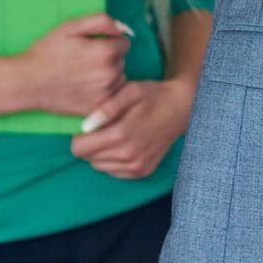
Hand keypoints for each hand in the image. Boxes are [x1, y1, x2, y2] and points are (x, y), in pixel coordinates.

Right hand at [18, 14, 130, 116]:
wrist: (26, 82)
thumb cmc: (47, 51)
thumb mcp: (71, 26)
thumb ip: (103, 21)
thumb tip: (124, 29)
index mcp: (105, 52)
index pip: (124, 42)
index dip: (108, 41)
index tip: (91, 45)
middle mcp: (109, 75)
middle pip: (122, 61)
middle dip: (108, 58)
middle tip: (84, 60)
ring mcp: (104, 94)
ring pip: (118, 78)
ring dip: (108, 75)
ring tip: (83, 74)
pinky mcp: (96, 108)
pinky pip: (111, 96)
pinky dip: (102, 91)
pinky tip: (84, 87)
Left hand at [69, 78, 192, 178]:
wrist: (182, 108)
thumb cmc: (154, 95)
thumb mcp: (130, 91)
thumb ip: (106, 107)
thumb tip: (85, 125)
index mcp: (122, 135)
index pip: (80, 149)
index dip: (79, 136)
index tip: (90, 124)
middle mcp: (128, 156)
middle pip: (88, 158)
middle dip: (90, 143)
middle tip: (103, 127)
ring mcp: (136, 166)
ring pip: (99, 166)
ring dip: (101, 152)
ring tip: (115, 134)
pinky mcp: (143, 172)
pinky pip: (113, 171)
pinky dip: (113, 160)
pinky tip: (125, 144)